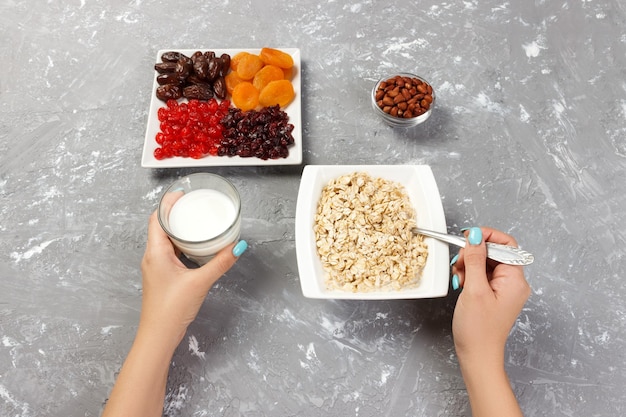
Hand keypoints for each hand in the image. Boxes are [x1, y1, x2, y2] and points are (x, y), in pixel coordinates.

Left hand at [138, 211, 246, 349]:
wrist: (158, 336)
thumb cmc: (170, 310)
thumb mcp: (200, 282)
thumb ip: (221, 263)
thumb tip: (237, 247)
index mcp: (155, 252)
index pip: (156, 218)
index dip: (168, 203)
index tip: (182, 194)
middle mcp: (152, 257)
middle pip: (160, 226)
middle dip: (176, 213)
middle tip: (193, 205)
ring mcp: (156, 267)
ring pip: (165, 240)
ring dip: (178, 230)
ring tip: (196, 223)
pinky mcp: (162, 276)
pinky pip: (170, 253)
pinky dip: (181, 245)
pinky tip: (195, 248)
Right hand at [450, 226, 529, 416]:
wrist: (477, 355)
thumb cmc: (478, 330)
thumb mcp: (473, 289)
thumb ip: (474, 259)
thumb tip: (474, 236)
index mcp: (515, 280)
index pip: (506, 244)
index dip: (486, 236)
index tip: (467, 237)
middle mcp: (514, 283)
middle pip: (494, 252)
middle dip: (473, 254)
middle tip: (459, 264)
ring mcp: (504, 289)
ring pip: (486, 263)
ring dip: (469, 265)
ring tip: (460, 279)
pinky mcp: (494, 295)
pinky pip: (482, 275)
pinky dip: (470, 275)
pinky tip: (462, 285)